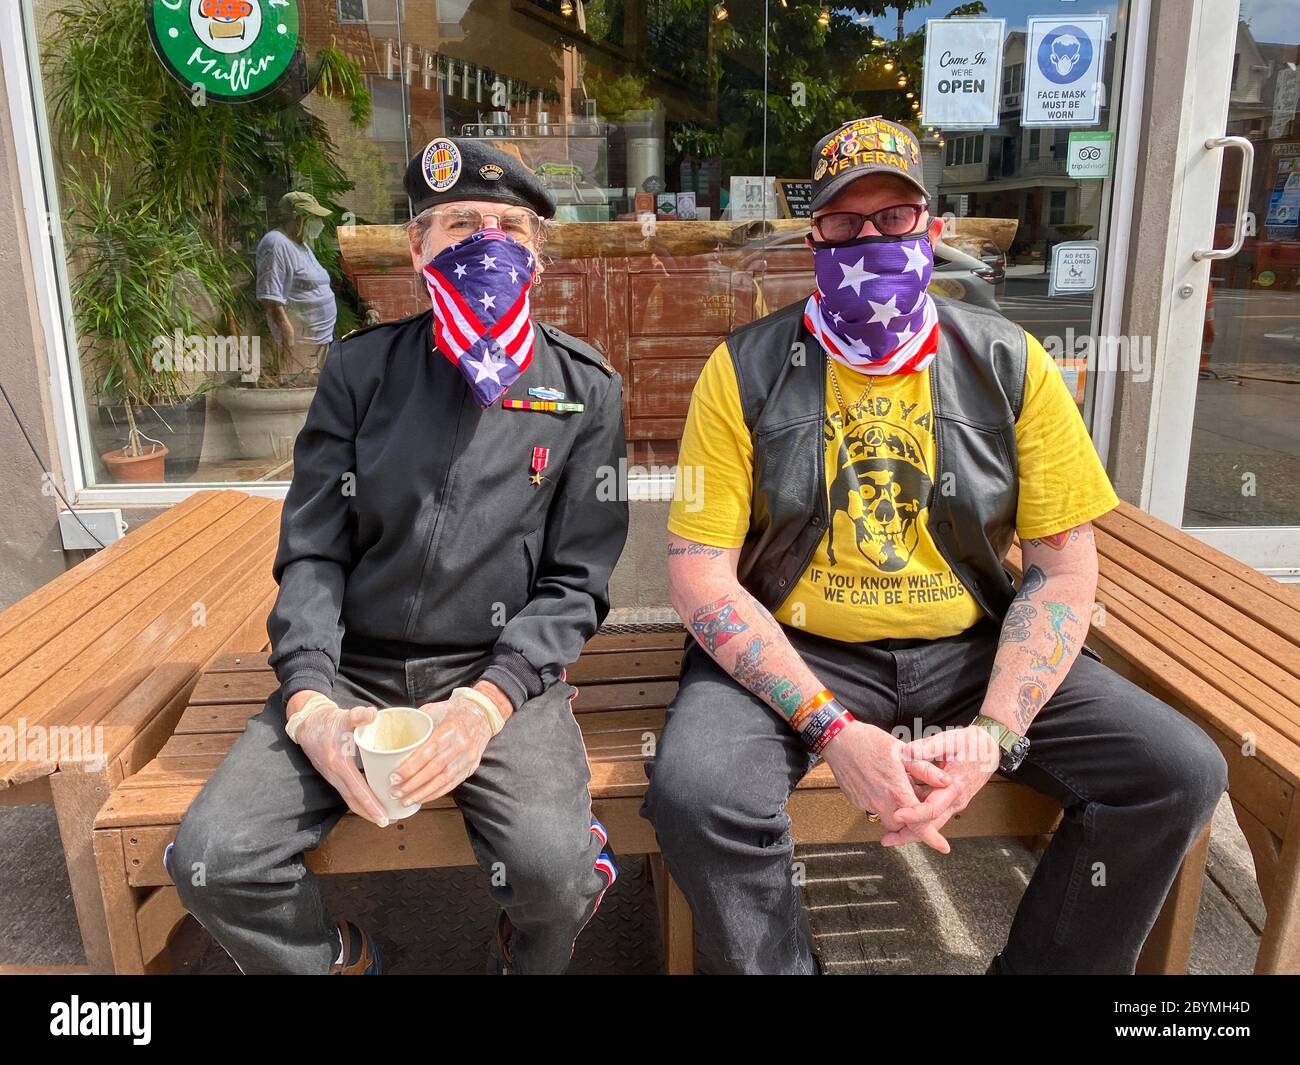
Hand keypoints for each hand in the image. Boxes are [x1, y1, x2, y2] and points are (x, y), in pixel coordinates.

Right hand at [291, 699, 389, 826]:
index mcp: (339, 764)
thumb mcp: (343, 716)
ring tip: (384, 816)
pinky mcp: (334, 775)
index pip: (357, 790)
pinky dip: (360, 799)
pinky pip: (348, 792)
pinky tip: (372, 800)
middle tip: (388, 822)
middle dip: (370, 814)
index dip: (371, 805)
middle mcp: (334, 775)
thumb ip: (358, 716)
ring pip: (350, 799)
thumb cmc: (327, 721)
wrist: (307, 723)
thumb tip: (372, 714)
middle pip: (354, 801)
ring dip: (365, 809)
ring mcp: (333, 777)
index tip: (384, 817)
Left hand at [390, 694, 492, 805]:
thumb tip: (394, 739)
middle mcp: (461, 745)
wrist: (482, 713)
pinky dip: (436, 793)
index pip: (428, 752)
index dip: (410, 767)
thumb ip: (416, 725)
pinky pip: (452, 784)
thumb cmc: (454, 711)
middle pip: (434, 770)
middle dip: (413, 784)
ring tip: (405, 800)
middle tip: (395, 792)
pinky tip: (422, 798)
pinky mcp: (471, 767)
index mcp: (450, 728)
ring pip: (443, 781)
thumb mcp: (433, 710)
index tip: (394, 777)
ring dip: (422, 793)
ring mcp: (468, 758)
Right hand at [821, 720, 951, 851]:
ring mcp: (866, 803)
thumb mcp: (903, 752)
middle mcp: (881, 803)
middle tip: (917, 804)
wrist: (838, 740)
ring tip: (899, 787)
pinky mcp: (856, 800)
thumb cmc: (869, 741)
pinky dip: (883, 803)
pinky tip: (883, 784)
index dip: (933, 838)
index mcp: (896, 792)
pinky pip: (874, 809)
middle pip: (903, 827)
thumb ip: (925, 770)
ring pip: (888, 819)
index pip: (918, 824)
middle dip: (912, 821)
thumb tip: (945, 782)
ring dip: (897, 812)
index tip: (943, 847)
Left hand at [885, 726, 1001, 849]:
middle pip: (932, 825)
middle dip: (909, 834)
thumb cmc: (973, 743)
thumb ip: (928, 746)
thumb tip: (907, 751)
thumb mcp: (951, 740)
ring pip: (932, 822)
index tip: (896, 816)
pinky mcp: (950, 800)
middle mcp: (956, 800)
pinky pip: (933, 813)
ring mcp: (954, 802)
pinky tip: (901, 811)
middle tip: (887, 840)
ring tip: (889, 832)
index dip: (914, 815)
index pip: (933, 809)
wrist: (991, 749)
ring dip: (912, 828)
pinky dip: (917, 815)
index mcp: (955, 787)